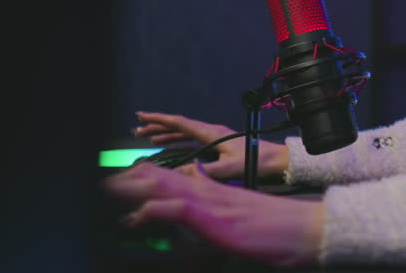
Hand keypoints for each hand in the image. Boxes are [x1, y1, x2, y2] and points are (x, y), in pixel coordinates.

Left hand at [106, 162, 322, 266]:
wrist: (304, 230)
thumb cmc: (276, 228)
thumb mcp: (239, 212)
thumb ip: (216, 197)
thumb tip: (196, 184)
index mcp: (215, 191)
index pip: (174, 176)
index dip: (145, 175)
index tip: (120, 176)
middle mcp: (211, 192)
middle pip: (163, 177)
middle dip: (131, 179)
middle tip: (101, 180)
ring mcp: (213, 203)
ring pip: (166, 188)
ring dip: (134, 189)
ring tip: (107, 189)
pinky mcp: (217, 219)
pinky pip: (181, 210)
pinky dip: (156, 210)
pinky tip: (136, 215)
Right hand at [133, 111, 289, 180]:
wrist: (278, 161)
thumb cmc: (259, 161)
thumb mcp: (231, 168)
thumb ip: (207, 172)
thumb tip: (184, 175)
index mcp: (213, 133)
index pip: (180, 123)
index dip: (159, 119)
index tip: (142, 116)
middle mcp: (212, 132)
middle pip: (179, 126)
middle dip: (158, 126)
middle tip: (138, 128)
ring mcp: (216, 138)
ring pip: (184, 134)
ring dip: (166, 134)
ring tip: (148, 137)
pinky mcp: (219, 146)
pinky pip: (192, 142)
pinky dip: (178, 142)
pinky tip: (170, 147)